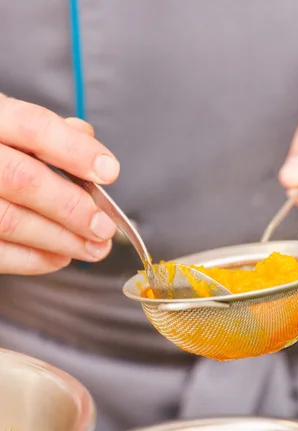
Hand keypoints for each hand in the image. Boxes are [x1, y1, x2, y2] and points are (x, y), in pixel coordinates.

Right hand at [0, 95, 118, 274]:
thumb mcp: (8, 124)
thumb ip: (43, 132)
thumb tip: (85, 137)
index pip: (33, 127)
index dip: (75, 151)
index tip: (109, 171)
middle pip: (23, 179)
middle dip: (72, 207)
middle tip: (104, 227)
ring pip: (10, 220)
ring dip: (60, 239)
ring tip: (93, 248)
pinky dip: (34, 259)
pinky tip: (60, 257)